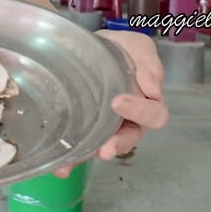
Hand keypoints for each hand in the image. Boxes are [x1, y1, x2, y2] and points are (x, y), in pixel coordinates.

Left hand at [53, 29, 167, 177]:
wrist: (86, 46)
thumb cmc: (119, 49)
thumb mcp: (137, 47)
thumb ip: (148, 63)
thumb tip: (153, 88)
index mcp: (145, 102)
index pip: (154, 115)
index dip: (140, 112)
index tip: (118, 102)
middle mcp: (128, 121)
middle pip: (129, 139)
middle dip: (116, 145)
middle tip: (104, 149)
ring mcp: (105, 128)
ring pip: (101, 148)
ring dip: (87, 157)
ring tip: (69, 165)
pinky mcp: (84, 130)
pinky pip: (80, 147)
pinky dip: (69, 158)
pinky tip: (56, 163)